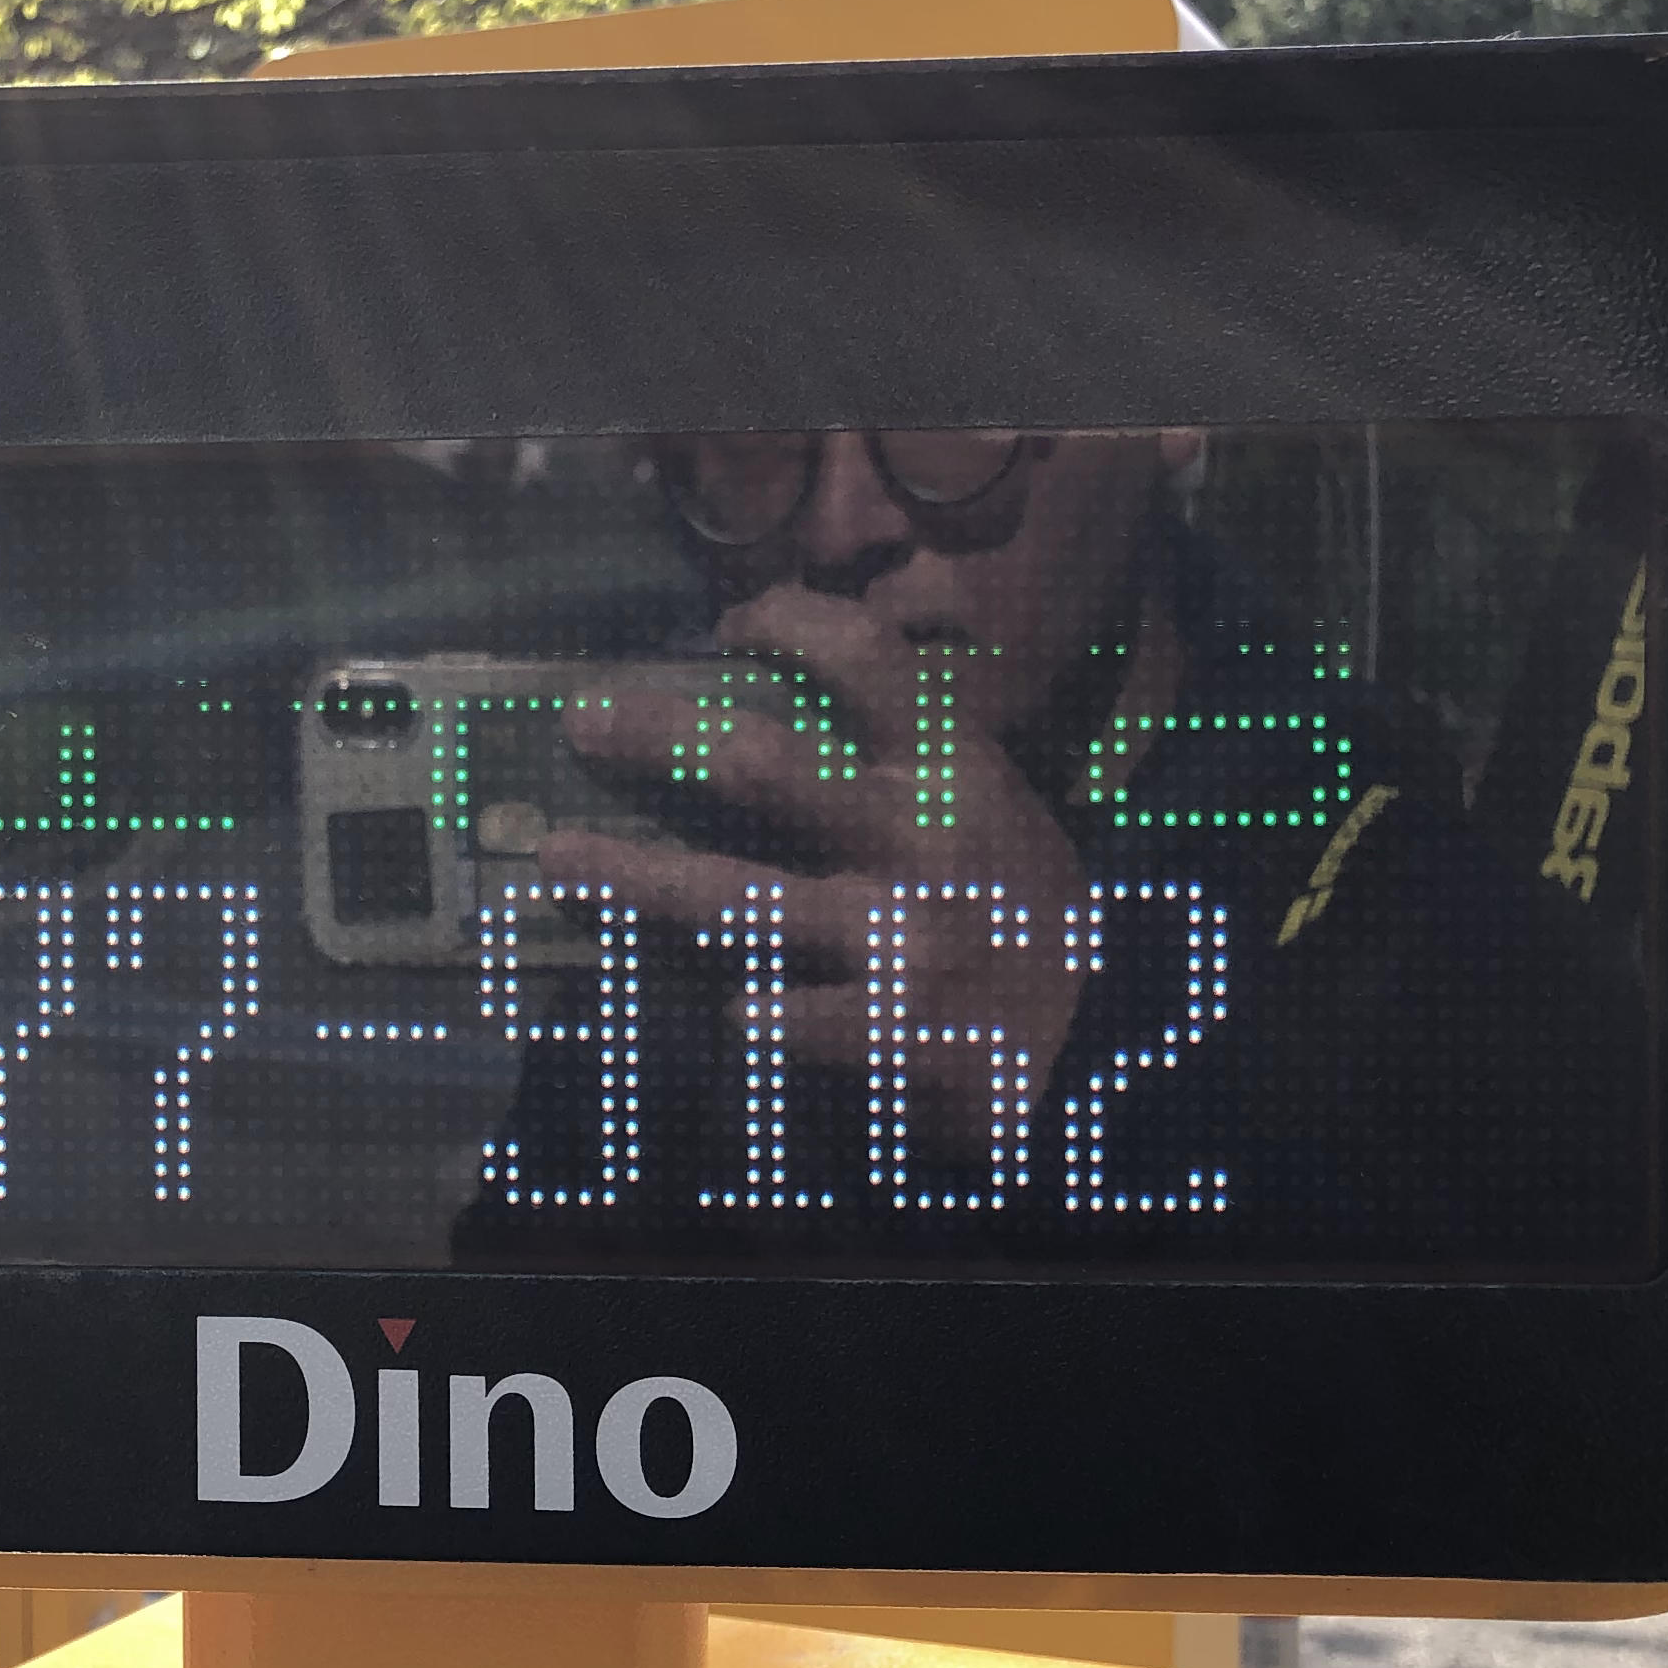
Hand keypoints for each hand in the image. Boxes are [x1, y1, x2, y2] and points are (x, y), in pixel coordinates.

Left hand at [538, 588, 1092, 1188]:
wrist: (1105, 1043)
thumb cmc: (1014, 908)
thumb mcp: (985, 806)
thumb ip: (901, 754)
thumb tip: (772, 687)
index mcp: (955, 772)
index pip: (865, 659)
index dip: (788, 623)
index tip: (727, 624)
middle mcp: (923, 842)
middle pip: (760, 765)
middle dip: (657, 738)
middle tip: (583, 723)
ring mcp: (901, 941)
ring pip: (736, 901)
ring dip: (634, 879)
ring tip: (561, 861)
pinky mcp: (891, 1037)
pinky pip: (780, 1019)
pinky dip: (743, 1013)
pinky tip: (724, 1009)